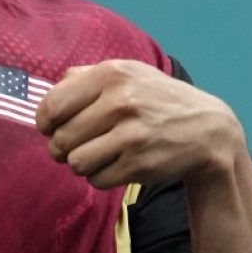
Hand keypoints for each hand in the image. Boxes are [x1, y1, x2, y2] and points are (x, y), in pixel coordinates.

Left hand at [34, 59, 244, 188]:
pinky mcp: (140, 165)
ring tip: (94, 154)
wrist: (208, 130)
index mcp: (111, 74)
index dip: (44, 122)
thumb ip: (86, 75)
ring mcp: (131, 135)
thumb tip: (51, 89)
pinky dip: (99, 176)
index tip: (49, 127)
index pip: (53, 105)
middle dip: (60, 147)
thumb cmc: (156, 99)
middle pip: (61, 138)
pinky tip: (113, 164)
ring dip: (79, 163)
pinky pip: (96, 180)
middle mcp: (120, 102)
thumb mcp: (127, 72)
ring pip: (75, 162)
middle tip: (73, 145)